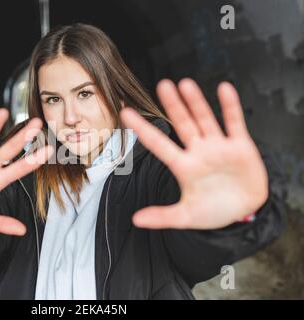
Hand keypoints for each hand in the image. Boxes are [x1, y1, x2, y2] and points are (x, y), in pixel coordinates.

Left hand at [120, 79, 267, 229]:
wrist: (245, 212)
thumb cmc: (214, 212)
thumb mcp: (187, 216)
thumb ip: (163, 216)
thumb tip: (135, 220)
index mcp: (183, 166)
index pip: (158, 144)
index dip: (143, 129)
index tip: (126, 112)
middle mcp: (199, 152)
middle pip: (183, 124)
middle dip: (174, 106)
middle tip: (162, 85)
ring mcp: (219, 147)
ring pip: (205, 120)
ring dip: (196, 103)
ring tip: (185, 84)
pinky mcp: (240, 147)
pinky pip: (234, 123)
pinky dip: (230, 107)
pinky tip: (223, 89)